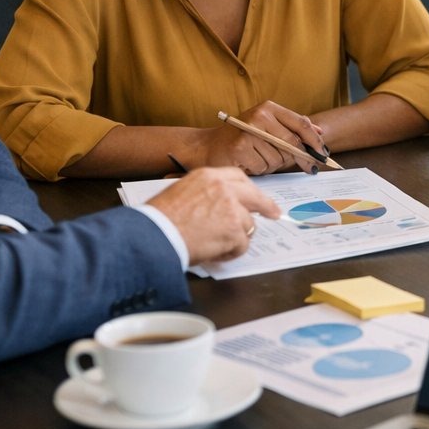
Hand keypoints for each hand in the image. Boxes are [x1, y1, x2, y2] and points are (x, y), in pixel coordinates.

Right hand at [147, 167, 282, 263]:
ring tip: (213, 244)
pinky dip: (230, 252)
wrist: (154, 235)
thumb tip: (217, 207)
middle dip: (266, 206)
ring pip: (248, 225)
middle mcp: (224, 189)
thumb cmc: (159, 219)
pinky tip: (214, 252)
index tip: (258, 196)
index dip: (250, 189)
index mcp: (208, 176)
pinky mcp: (234, 230)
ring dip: (235, 237)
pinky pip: (241, 245)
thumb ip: (204, 195)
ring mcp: (232, 209)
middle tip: (274, 214)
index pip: (238, 178)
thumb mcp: (180, 193)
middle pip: (255, 196)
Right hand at [199, 100, 326, 174]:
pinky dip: (260, 169)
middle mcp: (259, 116)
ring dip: (274, 164)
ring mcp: (249, 131)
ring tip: (260, 157)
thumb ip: (292, 127)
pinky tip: (249, 162)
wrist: (208, 146)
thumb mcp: (267, 125)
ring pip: (279, 158)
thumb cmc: (241, 137)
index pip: (300, 123)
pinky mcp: (241, 148)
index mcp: (268, 108)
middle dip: (303, 158)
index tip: (324, 153)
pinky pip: (264, 167)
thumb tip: (319, 132)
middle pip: (292, 143)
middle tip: (309, 167)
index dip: (315, 140)